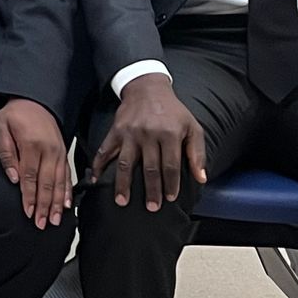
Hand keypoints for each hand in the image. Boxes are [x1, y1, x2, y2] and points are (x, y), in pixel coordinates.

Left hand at [0, 97, 70, 227]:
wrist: (33, 100)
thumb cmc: (13, 114)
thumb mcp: (0, 128)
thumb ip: (6, 153)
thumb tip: (13, 177)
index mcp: (32, 144)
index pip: (31, 177)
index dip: (30, 197)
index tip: (28, 212)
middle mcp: (49, 150)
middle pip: (47, 183)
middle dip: (44, 206)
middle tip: (42, 224)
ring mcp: (58, 152)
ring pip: (59, 182)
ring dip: (57, 203)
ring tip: (55, 220)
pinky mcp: (63, 153)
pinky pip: (67, 175)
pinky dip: (67, 191)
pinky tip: (67, 204)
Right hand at [88, 74, 206, 210]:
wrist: (148, 88)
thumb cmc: (173, 111)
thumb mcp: (192, 127)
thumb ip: (197, 153)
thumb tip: (201, 178)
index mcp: (169, 134)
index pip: (171, 165)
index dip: (171, 184)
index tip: (170, 199)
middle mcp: (148, 134)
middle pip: (149, 168)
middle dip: (151, 190)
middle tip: (151, 208)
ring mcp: (129, 133)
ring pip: (125, 163)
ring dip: (123, 184)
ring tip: (122, 201)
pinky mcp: (115, 131)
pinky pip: (104, 150)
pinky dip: (98, 165)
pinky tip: (96, 179)